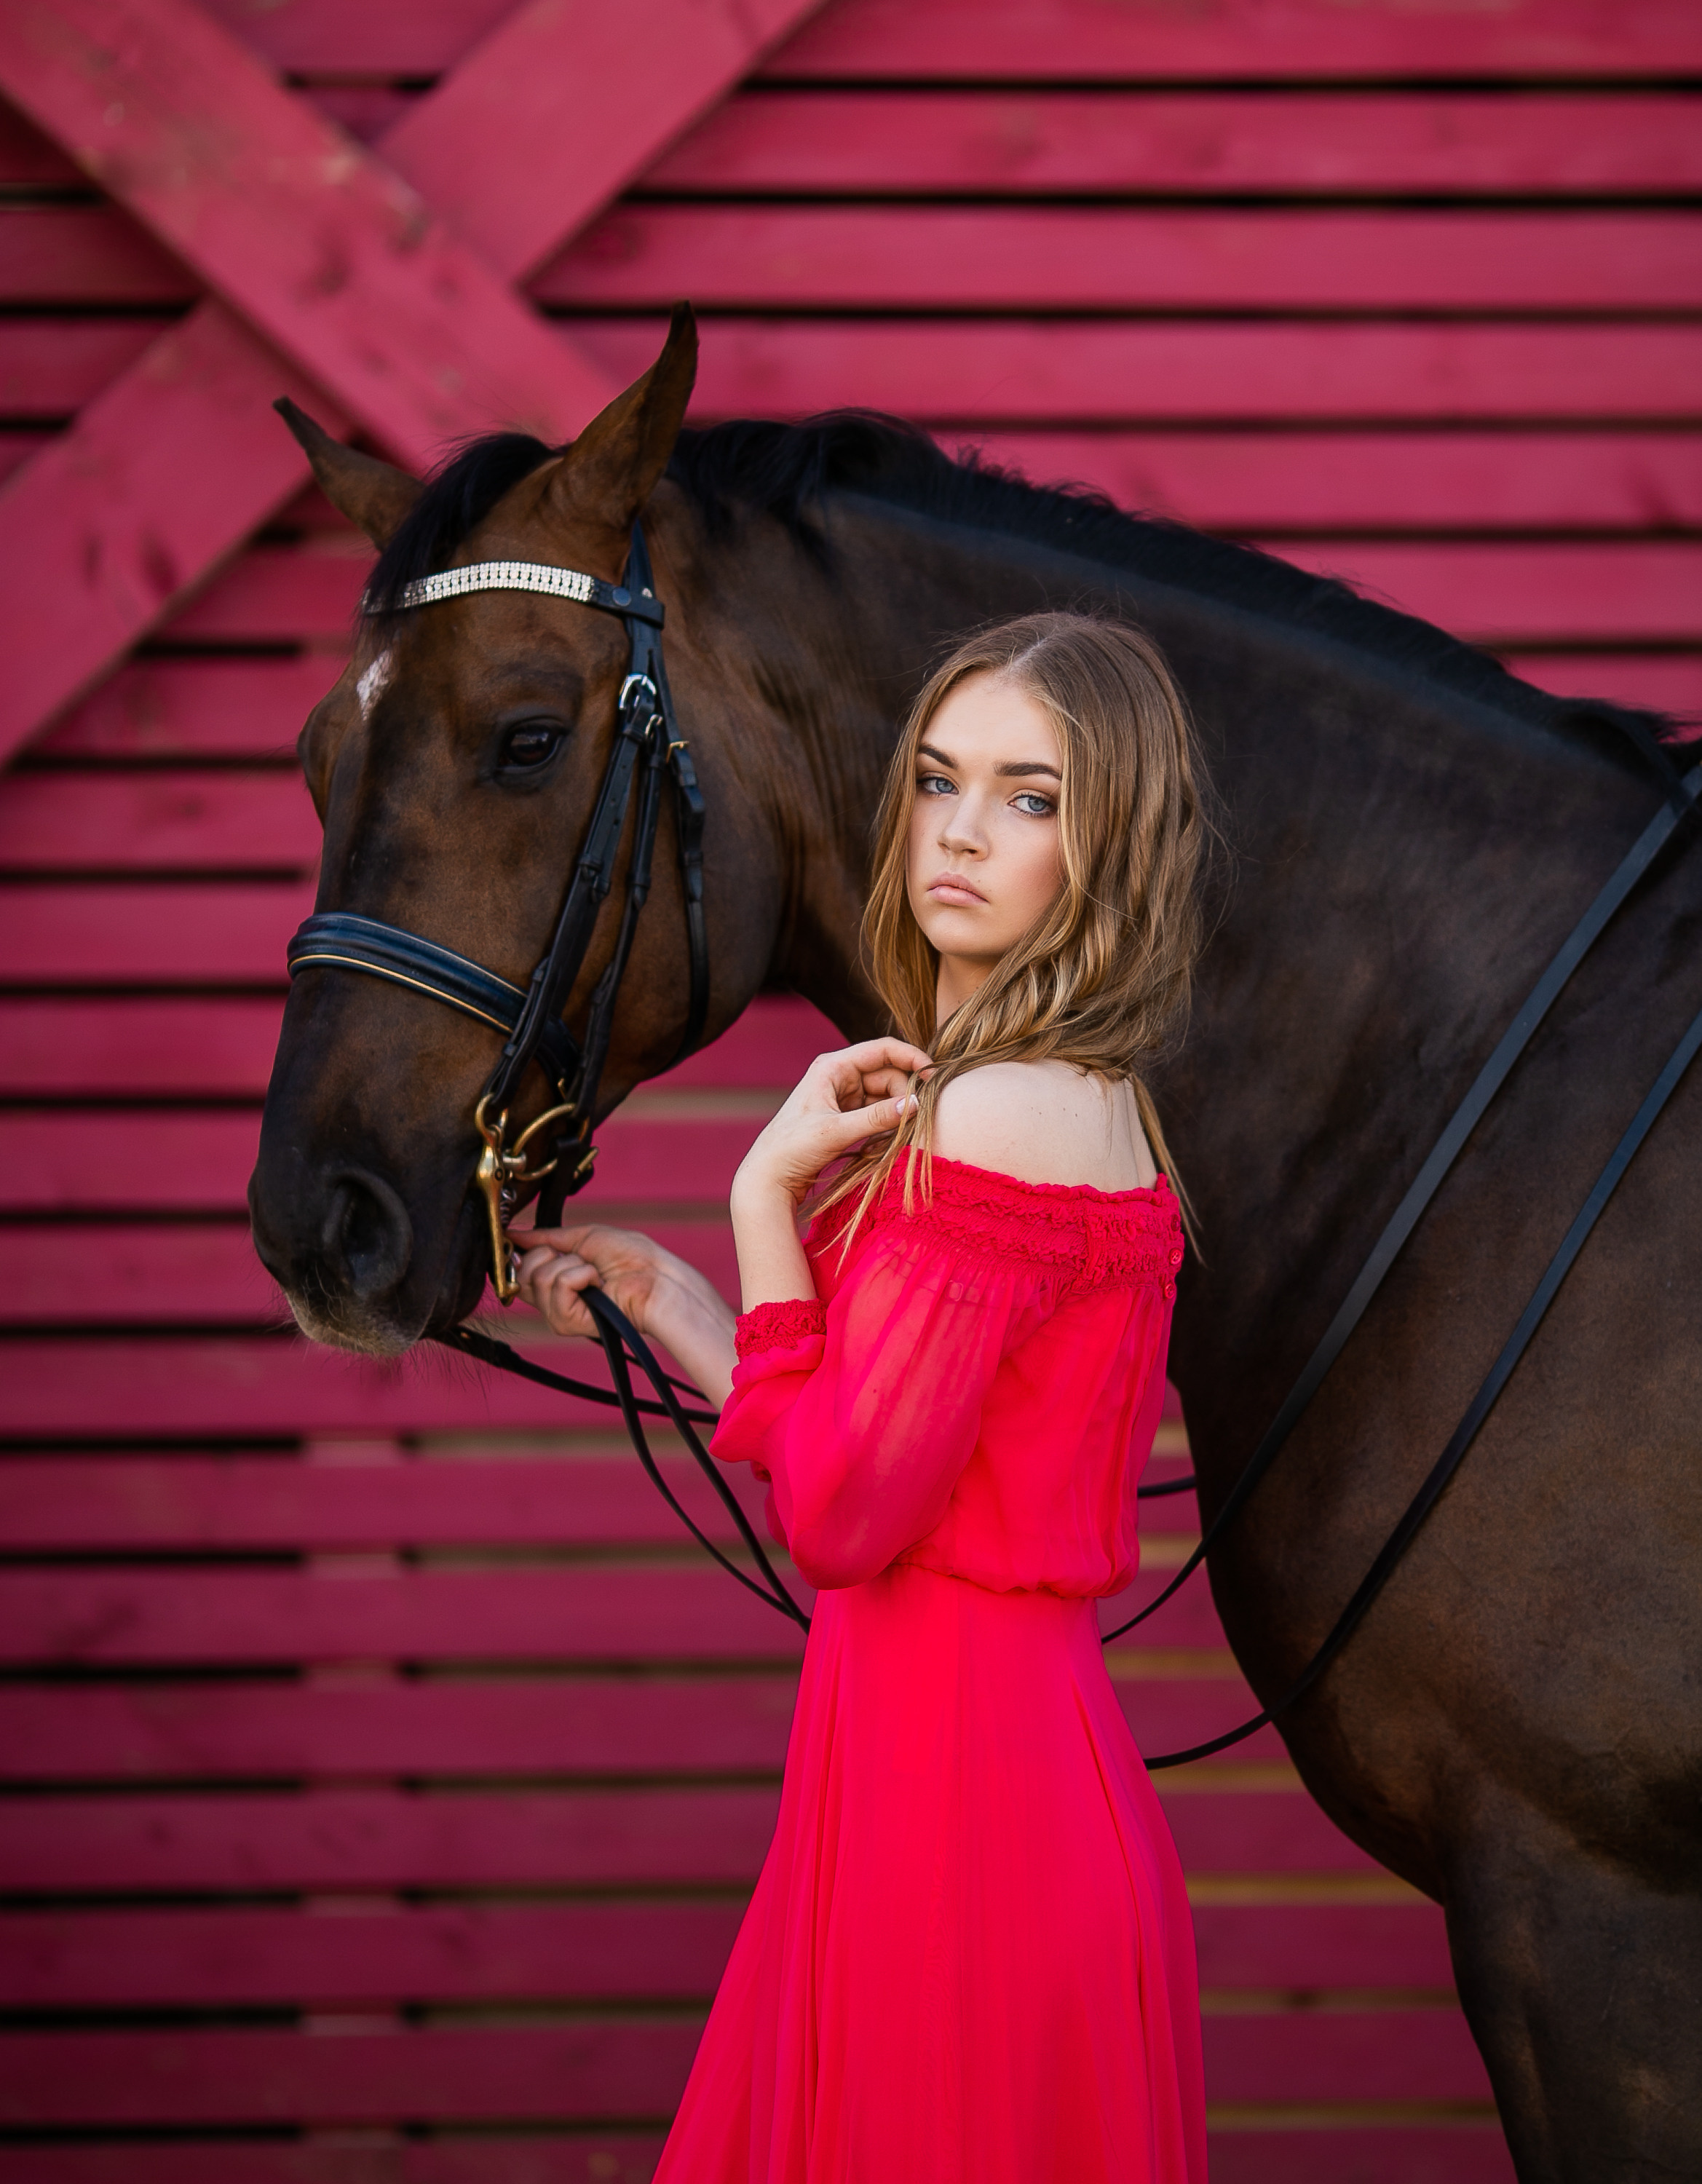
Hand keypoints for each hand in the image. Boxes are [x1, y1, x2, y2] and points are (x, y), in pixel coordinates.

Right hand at [510, 1221, 679, 1341]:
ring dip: (573, 1265)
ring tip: (596, 1273)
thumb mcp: (583, 1236)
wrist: (655, 1277)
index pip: (520, 1270)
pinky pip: (557, 1287)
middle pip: (523, 1274)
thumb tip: (513, 1234)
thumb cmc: (631, 1257)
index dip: (522, 1256)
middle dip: (551, 1255)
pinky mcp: (567, 1323)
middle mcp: (553, 1299)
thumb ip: (545, 1237)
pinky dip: (580, 1276)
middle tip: (582, 1260)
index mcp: (556, 1279)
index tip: (532, 1245)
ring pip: (539, 1279)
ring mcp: (559, 1313)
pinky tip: (598, 1283)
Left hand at [733, 1039, 933, 1210]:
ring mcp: (843, 1098)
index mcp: (832, 1067)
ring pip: (885, 1096)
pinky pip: (878, 1114)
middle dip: (906, 1093)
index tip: (934, 1075)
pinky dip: (888, 1124)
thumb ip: (876, 1118)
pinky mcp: (846, 1118)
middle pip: (888, 1074)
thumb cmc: (792, 1148)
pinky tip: (892, 1140)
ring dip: (898, 1111)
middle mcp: (839, 1077)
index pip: (882, 1049)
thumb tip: (917, 1104)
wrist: (768, 1177)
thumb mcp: (836, 1131)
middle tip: (918, 1118)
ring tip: (905, 1133)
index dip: (911, 1057)